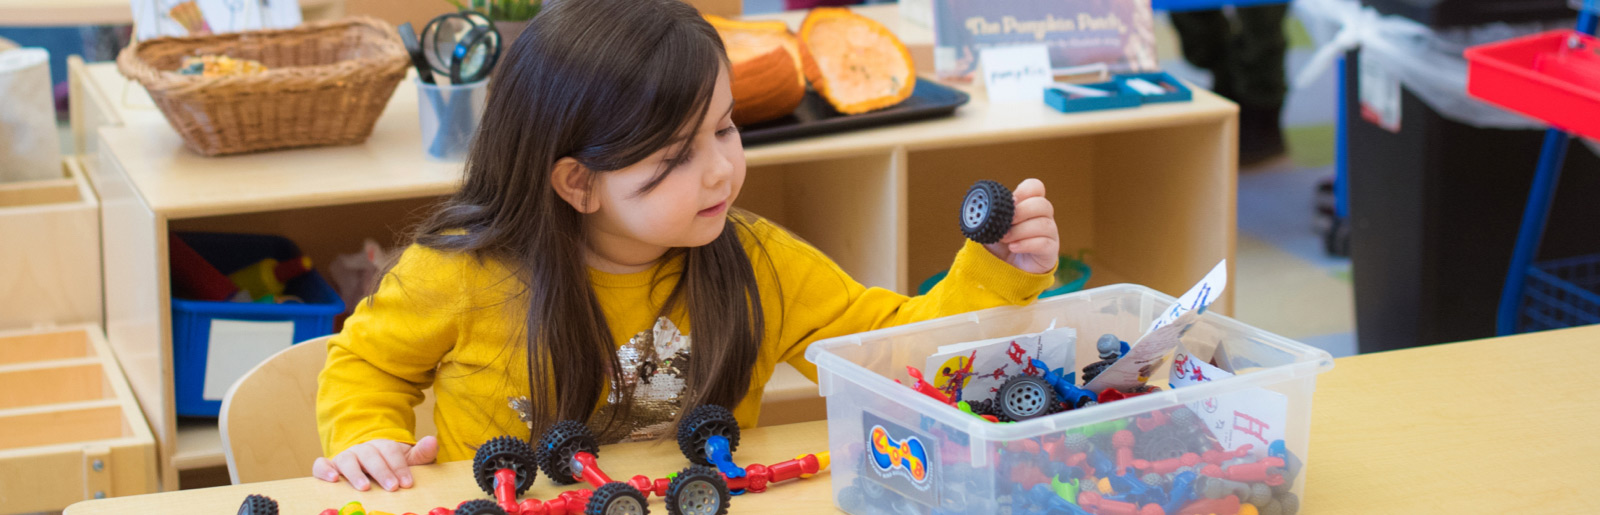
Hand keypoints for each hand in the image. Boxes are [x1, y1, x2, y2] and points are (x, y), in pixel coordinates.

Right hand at [312, 436, 437, 490]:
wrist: (370, 464)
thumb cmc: (391, 465)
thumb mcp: (408, 460)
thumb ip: (421, 453)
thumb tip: (433, 440)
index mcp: (382, 445)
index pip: (391, 452)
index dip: (399, 467)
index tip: (407, 483)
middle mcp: (363, 449)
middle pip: (371, 456)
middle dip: (382, 472)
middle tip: (392, 487)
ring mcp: (345, 457)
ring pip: (347, 460)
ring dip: (354, 473)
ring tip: (364, 487)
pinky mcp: (330, 466)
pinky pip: (321, 465)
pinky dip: (324, 470)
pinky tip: (332, 479)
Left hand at [983, 178, 1058, 274]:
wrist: (1007, 267)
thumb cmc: (1001, 242)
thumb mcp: (991, 226)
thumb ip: (987, 216)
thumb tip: (980, 209)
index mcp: (1030, 204)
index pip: (1036, 187)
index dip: (1026, 190)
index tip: (1012, 200)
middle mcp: (1043, 216)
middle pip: (1043, 204)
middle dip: (1022, 211)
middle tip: (1007, 221)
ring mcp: (1050, 233)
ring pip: (1044, 224)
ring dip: (1021, 230)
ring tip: (1005, 238)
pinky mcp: (1050, 250)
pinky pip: (1045, 244)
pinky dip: (1027, 244)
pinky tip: (1013, 247)